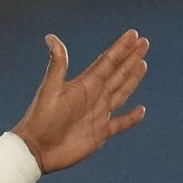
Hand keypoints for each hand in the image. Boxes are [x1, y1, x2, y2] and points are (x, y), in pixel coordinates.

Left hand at [16, 30, 148, 173]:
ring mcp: (99, 114)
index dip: (121, 48)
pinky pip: (120, 123)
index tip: (134, 35)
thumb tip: (51, 37)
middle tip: (144, 43)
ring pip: (121, 93)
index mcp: (85, 84)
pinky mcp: (101, 133)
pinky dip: (132, 118)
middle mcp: (94, 96)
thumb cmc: (41, 117)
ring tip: (143, 64)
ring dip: (133, 79)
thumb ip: (58, 64)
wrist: (38, 148)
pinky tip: (141, 110)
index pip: (108, 62)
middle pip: (118, 74)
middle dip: (131, 58)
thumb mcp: (51, 88)